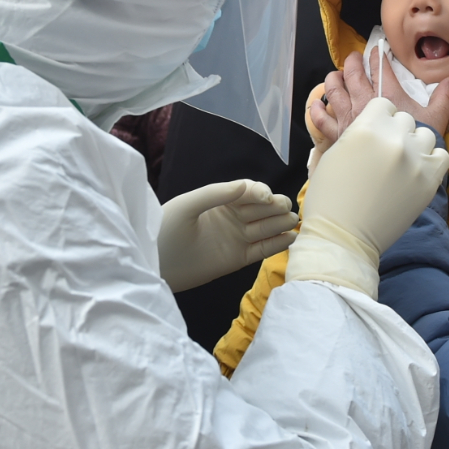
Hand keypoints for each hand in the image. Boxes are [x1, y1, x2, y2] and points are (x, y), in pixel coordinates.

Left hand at [157, 180, 298, 292]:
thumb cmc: (165, 229)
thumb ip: (215, 194)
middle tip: (285, 208)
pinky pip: (262, 249)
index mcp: (219, 199)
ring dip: (280, 223)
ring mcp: (236, 237)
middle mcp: (231, 217)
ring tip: (292, 221)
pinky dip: (277, 244)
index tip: (266, 197)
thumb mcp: (188, 206)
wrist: (156, 264)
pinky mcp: (237, 258)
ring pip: (265, 227)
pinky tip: (290, 238)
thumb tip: (246, 185)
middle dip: (275, 206)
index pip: (248, 191)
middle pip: (261, 208)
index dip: (260, 192)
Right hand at [286, 98, 448, 298]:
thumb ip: (357, 133)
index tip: (373, 132)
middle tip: (383, 152)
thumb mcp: (333, 154)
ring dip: (413, 144)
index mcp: (366, 128)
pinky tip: (416, 171)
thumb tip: (372, 125)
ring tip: (401, 162)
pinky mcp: (430, 181)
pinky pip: (441, 156)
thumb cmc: (330, 198)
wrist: (343, 238)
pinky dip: (431, 160)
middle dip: (394, 131)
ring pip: (424, 135)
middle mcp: (394, 139)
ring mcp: (415, 160)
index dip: (377, 118)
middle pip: (404, 119)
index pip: (383, 105)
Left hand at [309, 51, 448, 150]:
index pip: (380, 68)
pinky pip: (320, 120)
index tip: (377, 50)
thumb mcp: (436, 119)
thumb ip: (444, 97)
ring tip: (336, 75)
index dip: (377, 55)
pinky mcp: (338, 135)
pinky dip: (316, 111)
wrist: (398, 171)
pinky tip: (316, 105)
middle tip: (354, 57)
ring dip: (333, 79)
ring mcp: (348, 118)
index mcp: (386, 95)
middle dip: (352, 61)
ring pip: (333, 91)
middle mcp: (363, 102)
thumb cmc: (417, 143)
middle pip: (352, 74)